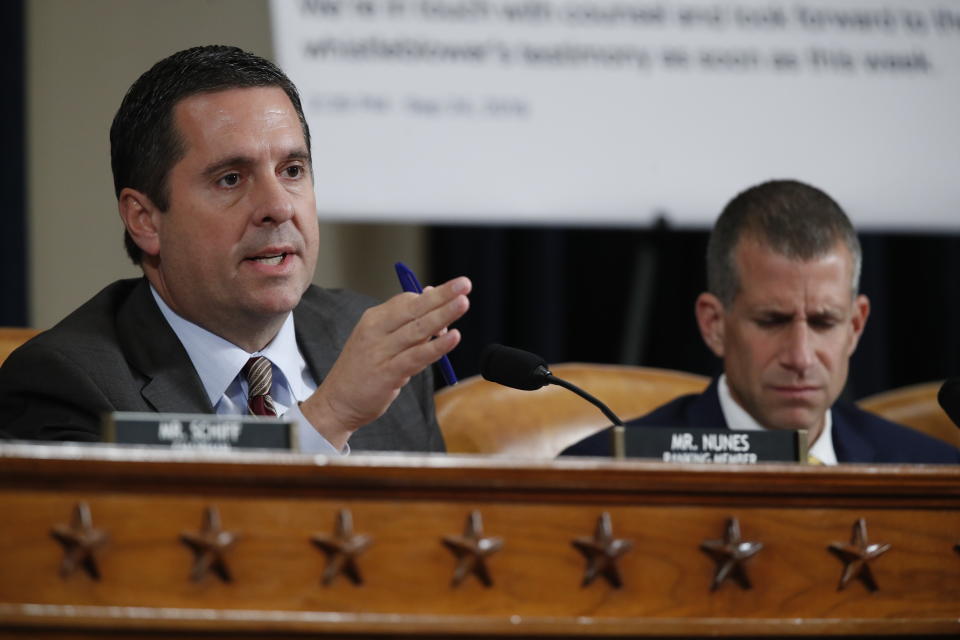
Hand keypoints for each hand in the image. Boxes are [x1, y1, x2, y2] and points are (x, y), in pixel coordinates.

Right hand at [300, 276, 470, 448]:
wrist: (337, 403)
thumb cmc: (363, 371)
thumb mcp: (379, 341)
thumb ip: (405, 324)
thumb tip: (430, 295)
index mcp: (373, 320)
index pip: (406, 301)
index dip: (432, 298)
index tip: (454, 296)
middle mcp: (375, 331)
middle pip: (413, 308)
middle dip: (441, 295)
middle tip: (465, 283)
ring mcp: (380, 352)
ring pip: (417, 330)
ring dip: (443, 315)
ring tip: (463, 303)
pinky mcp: (387, 373)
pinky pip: (416, 357)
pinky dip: (436, 346)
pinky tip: (453, 337)